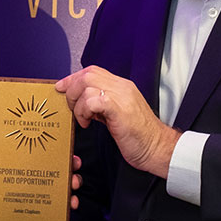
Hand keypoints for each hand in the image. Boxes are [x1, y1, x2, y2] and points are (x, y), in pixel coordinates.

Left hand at [57, 65, 179, 178]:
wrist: (159, 149)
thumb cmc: (139, 137)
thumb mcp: (117, 115)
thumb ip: (101, 105)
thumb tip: (82, 102)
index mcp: (122, 87)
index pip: (92, 71)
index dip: (73, 78)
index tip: (61, 88)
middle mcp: (122, 87)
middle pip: (87, 74)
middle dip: (72, 90)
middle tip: (72, 108)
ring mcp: (122, 97)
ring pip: (87, 84)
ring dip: (77, 104)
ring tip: (83, 119)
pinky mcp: (120, 110)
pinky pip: (93, 100)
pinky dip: (84, 111)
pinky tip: (88, 123)